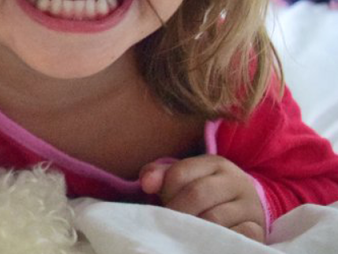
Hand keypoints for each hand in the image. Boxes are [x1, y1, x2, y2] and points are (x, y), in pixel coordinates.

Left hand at [139, 154, 265, 241]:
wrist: (249, 210)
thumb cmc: (208, 194)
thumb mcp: (187, 178)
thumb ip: (161, 175)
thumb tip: (146, 183)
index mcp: (215, 163)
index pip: (181, 173)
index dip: (165, 190)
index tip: (160, 204)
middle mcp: (235, 180)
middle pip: (197, 193)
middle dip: (177, 211)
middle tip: (167, 225)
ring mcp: (250, 206)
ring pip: (215, 218)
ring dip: (193, 229)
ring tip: (182, 235)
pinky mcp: (259, 231)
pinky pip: (237, 236)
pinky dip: (217, 241)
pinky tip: (204, 243)